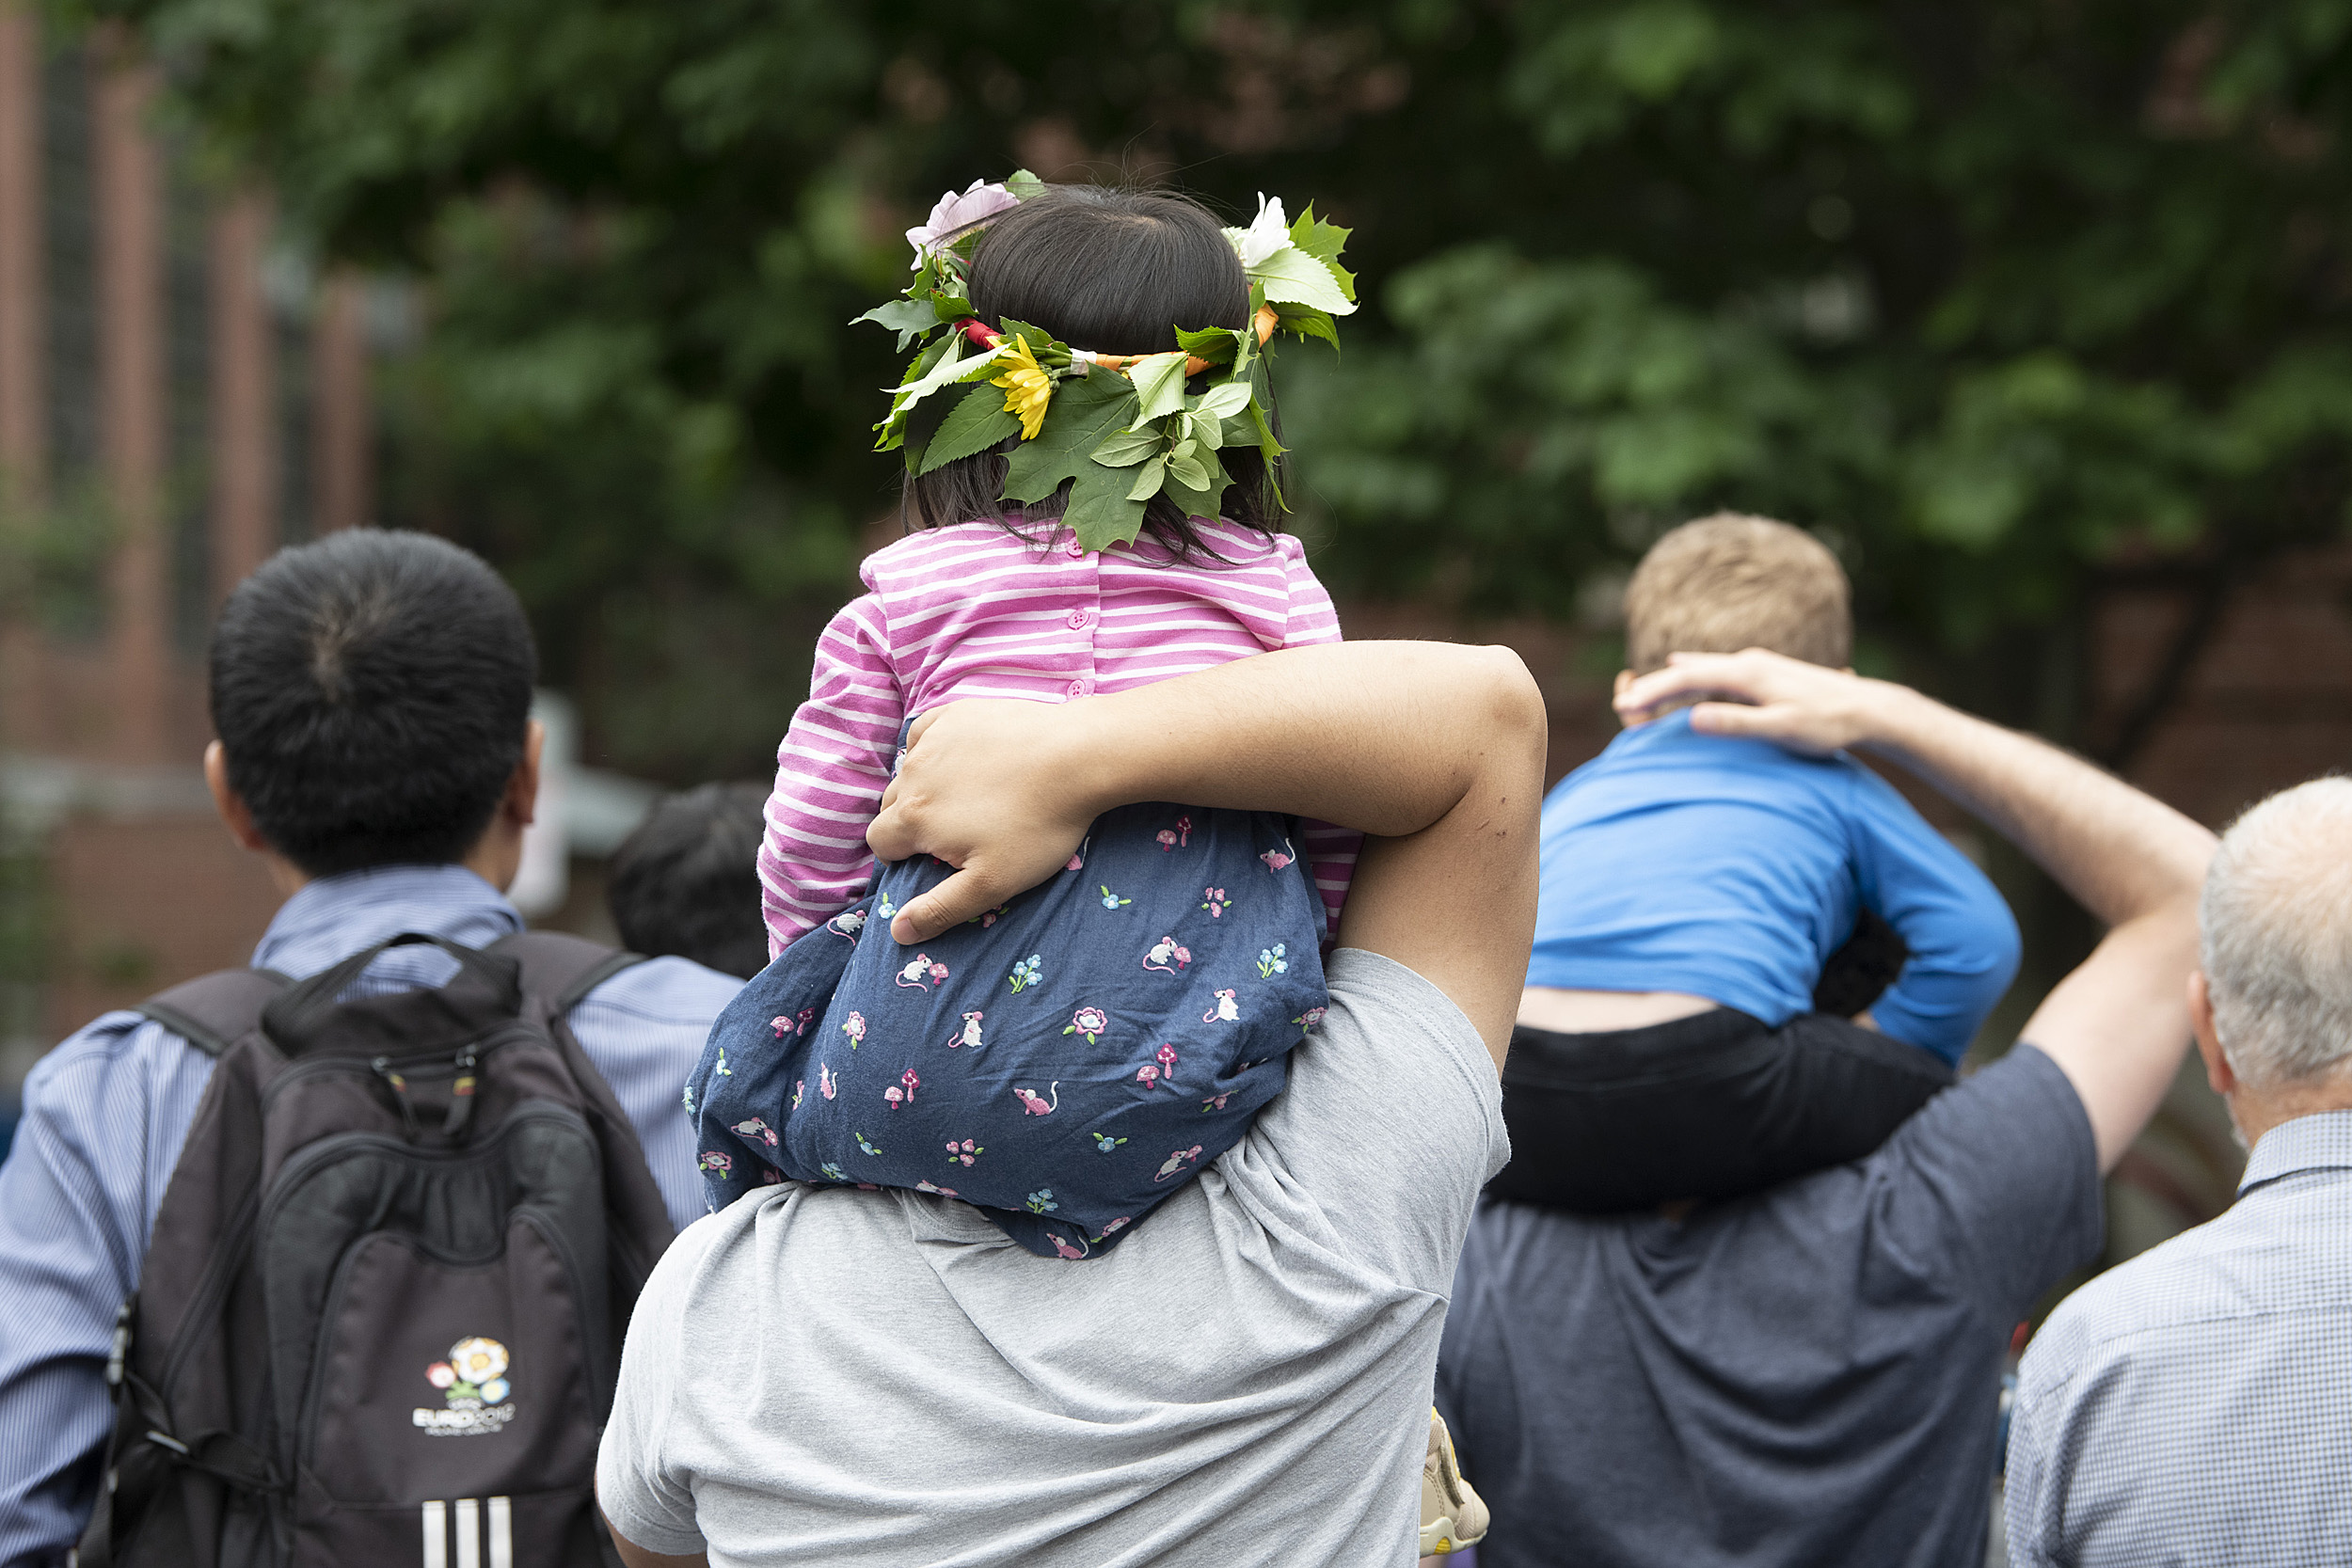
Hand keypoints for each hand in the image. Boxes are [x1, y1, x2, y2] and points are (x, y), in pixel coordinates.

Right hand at [866, 699, 1108, 943]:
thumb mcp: (992, 883)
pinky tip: (963, 759)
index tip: (936, 859)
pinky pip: (926, 733)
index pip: (880, 843)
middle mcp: (913, 774)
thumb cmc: (1039, 825)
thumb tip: (898, 932)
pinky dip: (934, 749)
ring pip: (908, 769)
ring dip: (924, 786)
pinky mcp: (956, 712)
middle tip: (957, 831)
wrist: (1079, 756)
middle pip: (890, 806)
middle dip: (911, 822)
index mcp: (913, 818)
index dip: (901, 857)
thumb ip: (940, 909)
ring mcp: (933, 738)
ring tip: (966, 798)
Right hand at [1614, 649, 1895, 754]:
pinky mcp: (1769, 671)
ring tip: (1644, 686)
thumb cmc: (1828, 725)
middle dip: (1654, 686)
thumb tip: (1692, 717)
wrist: (1872, 709)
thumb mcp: (1782, 729)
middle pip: (1690, 670)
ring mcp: (1760, 664)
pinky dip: (1694, 671)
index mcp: (1747, 675)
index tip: (1622, 708)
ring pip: (1704, 666)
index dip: (1652, 693)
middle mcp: (1750, 662)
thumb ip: (1737, 723)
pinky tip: (1692, 668)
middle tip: (1622, 703)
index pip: (1686, 680)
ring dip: (1672, 678)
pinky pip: (1719, 668)